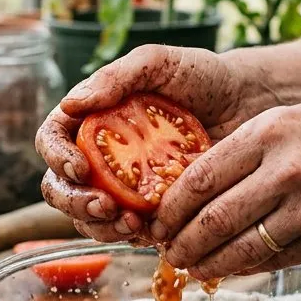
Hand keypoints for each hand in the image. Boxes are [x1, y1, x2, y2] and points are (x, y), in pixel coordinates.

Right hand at [37, 45, 276, 240]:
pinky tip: (152, 232)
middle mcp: (99, 153)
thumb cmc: (202, 76)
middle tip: (105, 206)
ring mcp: (122, 184)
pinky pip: (126, 231)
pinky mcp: (149, 209)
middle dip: (75, 202)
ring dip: (100, 227)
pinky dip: (131, 237)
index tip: (81, 169)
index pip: (52, 140)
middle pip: (60, 187)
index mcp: (91, 118)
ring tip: (130, 225)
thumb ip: (115, 76)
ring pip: (87, 217)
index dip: (57, 158)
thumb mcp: (159, 63)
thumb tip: (72, 103)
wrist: (248, 104)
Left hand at [155, 100, 300, 278]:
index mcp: (270, 133)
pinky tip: (229, 268)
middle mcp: (287, 170)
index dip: (170, 209)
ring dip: (208, 264)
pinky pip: (273, 261)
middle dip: (182, 243)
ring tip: (192, 267)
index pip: (200, 178)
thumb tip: (188, 189)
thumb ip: (244, 150)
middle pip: (214, 220)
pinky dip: (244, 269)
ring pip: (241, 249)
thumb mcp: (289, 121)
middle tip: (168, 252)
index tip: (156, 222)